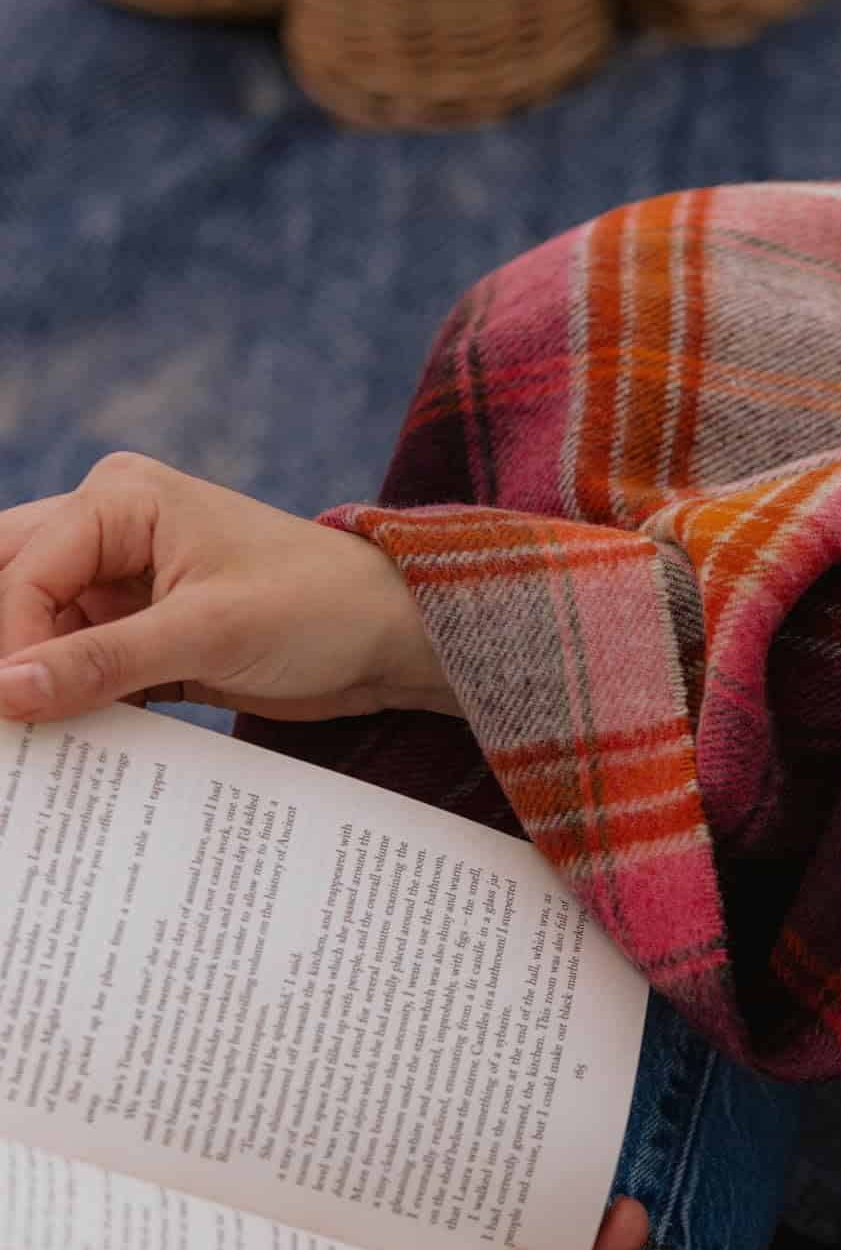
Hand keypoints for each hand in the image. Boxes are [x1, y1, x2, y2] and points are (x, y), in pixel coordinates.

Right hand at [0, 453, 457, 724]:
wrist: (392, 638)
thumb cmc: (318, 606)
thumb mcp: (209, 633)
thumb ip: (102, 661)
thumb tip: (4, 692)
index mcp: (121, 499)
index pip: (23, 571)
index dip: (11, 644)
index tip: (14, 715)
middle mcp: (109, 529)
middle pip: (11, 585)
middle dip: (6, 652)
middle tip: (8, 723)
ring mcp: (122, 582)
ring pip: (38, 633)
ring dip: (33, 686)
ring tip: (29, 748)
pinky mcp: (140, 632)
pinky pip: (78, 668)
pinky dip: (70, 706)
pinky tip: (68, 749)